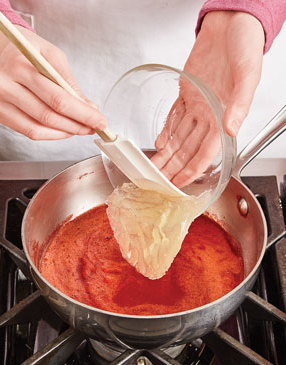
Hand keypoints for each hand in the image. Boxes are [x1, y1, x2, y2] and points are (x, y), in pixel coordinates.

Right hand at [0, 26, 105, 139]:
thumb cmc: (22, 47)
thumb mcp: (48, 53)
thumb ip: (68, 80)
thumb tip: (87, 105)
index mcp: (21, 66)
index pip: (59, 98)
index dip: (83, 114)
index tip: (99, 120)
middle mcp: (6, 86)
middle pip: (49, 116)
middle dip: (77, 125)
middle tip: (93, 127)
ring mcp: (0, 102)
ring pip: (38, 128)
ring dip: (65, 132)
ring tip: (81, 129)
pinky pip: (28, 131)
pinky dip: (50, 135)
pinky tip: (63, 130)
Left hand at [151, 11, 263, 187]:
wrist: (231, 24)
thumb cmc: (245, 46)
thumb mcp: (247, 75)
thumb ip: (239, 104)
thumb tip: (231, 129)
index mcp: (224, 115)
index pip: (205, 152)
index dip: (191, 170)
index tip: (178, 183)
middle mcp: (209, 114)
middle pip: (188, 149)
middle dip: (173, 167)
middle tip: (159, 181)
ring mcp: (196, 105)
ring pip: (179, 136)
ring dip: (167, 153)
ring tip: (154, 167)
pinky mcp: (186, 93)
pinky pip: (174, 117)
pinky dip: (167, 130)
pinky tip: (160, 142)